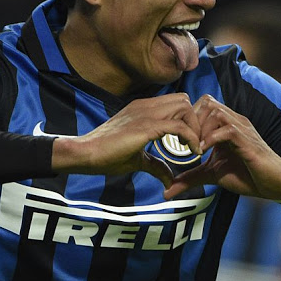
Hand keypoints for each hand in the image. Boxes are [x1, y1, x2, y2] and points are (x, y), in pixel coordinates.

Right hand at [51, 93, 201, 189]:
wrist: (85, 153)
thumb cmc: (105, 155)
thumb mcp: (137, 159)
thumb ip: (155, 165)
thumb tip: (169, 180)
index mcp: (143, 109)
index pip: (177, 102)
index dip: (189, 120)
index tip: (191, 141)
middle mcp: (146, 106)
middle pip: (185, 100)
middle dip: (195, 121)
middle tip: (195, 143)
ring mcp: (145, 114)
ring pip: (184, 107)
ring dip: (195, 127)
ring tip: (194, 147)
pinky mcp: (145, 127)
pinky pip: (178, 125)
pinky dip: (190, 138)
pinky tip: (191, 152)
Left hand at [164, 95, 280, 199]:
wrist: (275, 184)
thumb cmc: (247, 175)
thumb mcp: (212, 175)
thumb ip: (190, 177)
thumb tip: (167, 191)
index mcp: (225, 125)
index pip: (203, 104)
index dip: (188, 118)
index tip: (180, 139)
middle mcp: (234, 122)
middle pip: (207, 102)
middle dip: (192, 120)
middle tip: (185, 142)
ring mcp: (242, 130)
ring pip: (216, 111)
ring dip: (200, 128)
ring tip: (195, 148)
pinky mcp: (248, 143)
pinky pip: (228, 130)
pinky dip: (212, 138)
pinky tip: (204, 152)